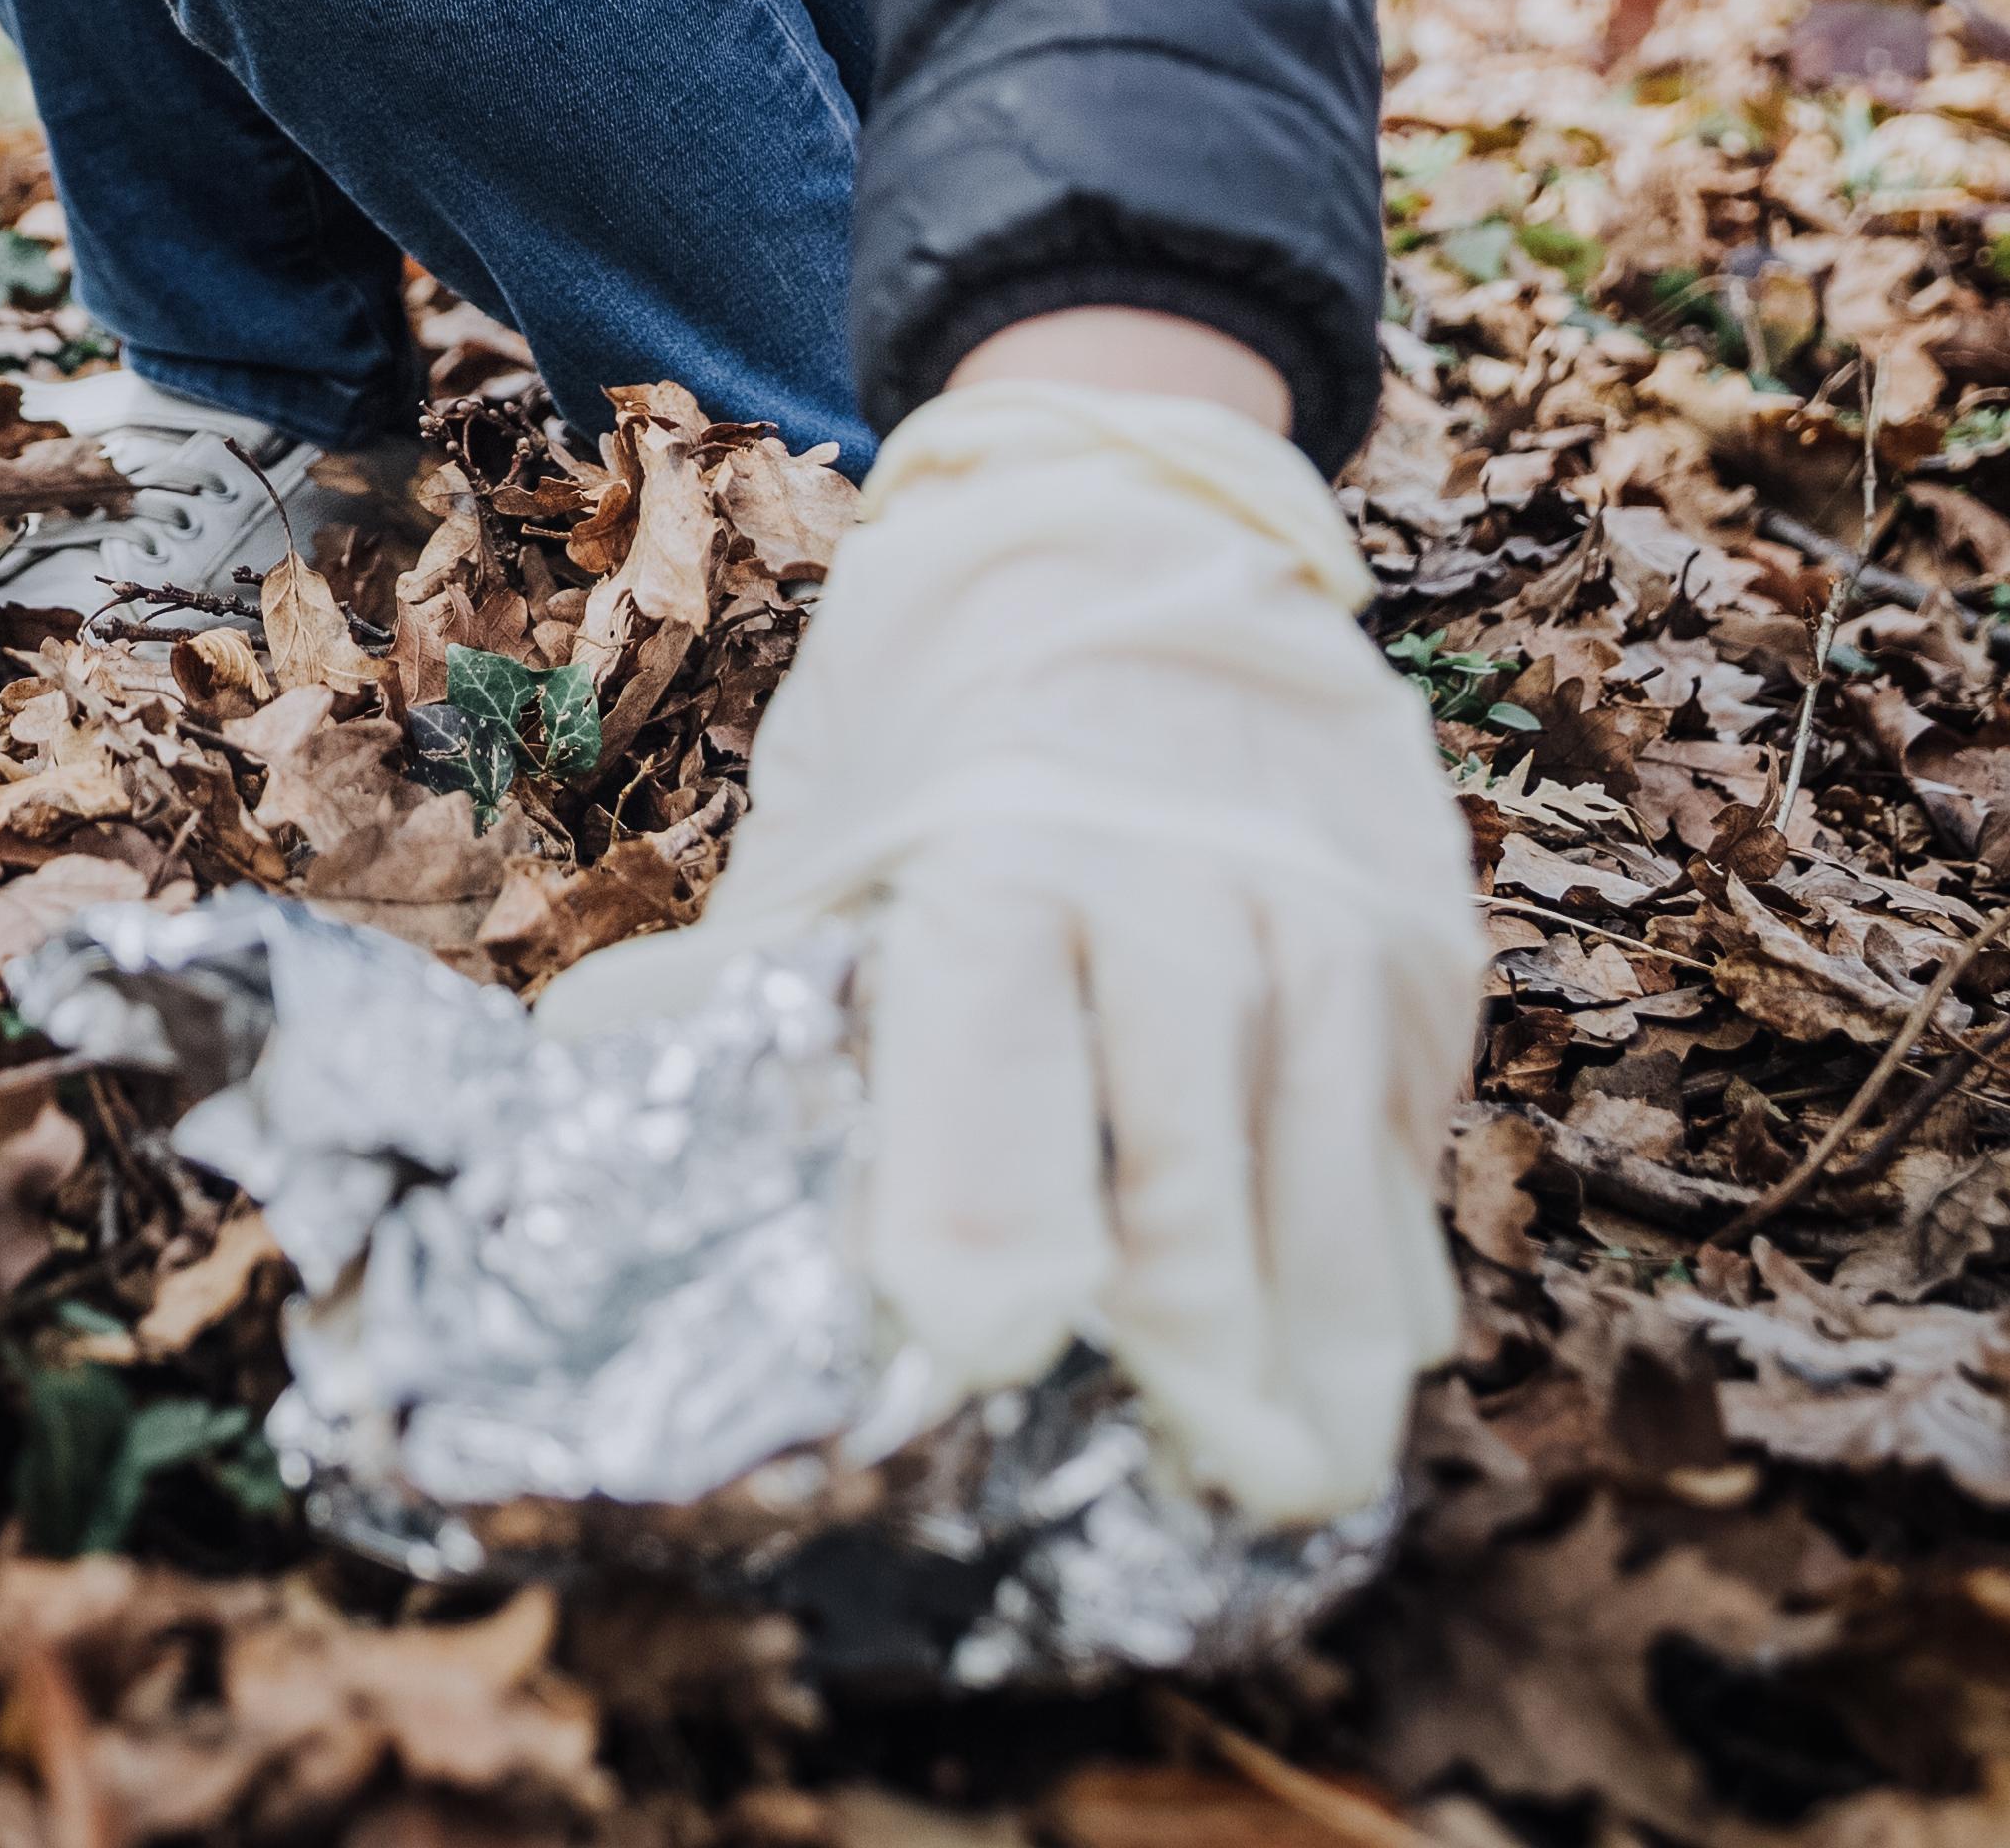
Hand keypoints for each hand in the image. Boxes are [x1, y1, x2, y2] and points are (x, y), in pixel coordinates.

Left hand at [537, 375, 1482, 1524]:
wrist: (1130, 515)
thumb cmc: (937, 709)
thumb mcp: (825, 828)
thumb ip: (770, 992)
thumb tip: (592, 1102)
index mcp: (994, 872)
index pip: (995, 1090)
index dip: (980, 1240)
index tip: (979, 1354)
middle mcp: (1177, 900)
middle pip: (1189, 1184)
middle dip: (1195, 1360)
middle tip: (1202, 1492)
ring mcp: (1321, 921)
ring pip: (1325, 1182)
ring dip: (1315, 1351)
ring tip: (1298, 1481)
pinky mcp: (1417, 938)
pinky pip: (1401, 1128)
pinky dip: (1379, 1244)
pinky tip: (1362, 1347)